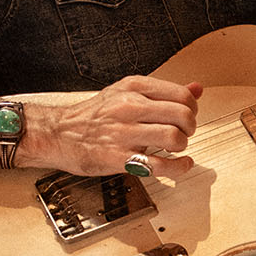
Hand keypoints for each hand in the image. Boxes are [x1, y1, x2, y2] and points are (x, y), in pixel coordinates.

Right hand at [31, 76, 204, 177]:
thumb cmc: (94, 115)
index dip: (192, 109)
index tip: (188, 116)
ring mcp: (124, 133)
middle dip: (191, 128)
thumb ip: (163, 92)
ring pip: (174, 138)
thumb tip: (197, 89)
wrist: (58, 134)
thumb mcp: (125, 92)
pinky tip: (180, 165)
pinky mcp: (119, 158)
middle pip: (183, 115)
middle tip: (184, 133)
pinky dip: (178, 168)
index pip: (182, 95)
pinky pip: (160, 166)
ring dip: (182, 146)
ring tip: (174, 148)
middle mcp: (129, 107)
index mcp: (133, 87)